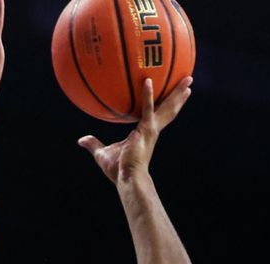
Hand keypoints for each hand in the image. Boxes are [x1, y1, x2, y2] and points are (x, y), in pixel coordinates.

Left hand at [78, 76, 192, 183]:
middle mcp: (152, 130)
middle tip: (188, 82)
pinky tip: (147, 81)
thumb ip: (93, 144)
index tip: (174, 96)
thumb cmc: (117, 170)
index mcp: (145, 133)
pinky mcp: (146, 131)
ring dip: (176, 93)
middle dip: (178, 95)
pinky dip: (147, 95)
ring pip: (166, 107)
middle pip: (168, 109)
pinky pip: (147, 109)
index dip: (165, 105)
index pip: (158, 114)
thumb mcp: (102, 153)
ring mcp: (151, 130)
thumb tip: (81, 140)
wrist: (126, 178)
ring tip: (187, 79)